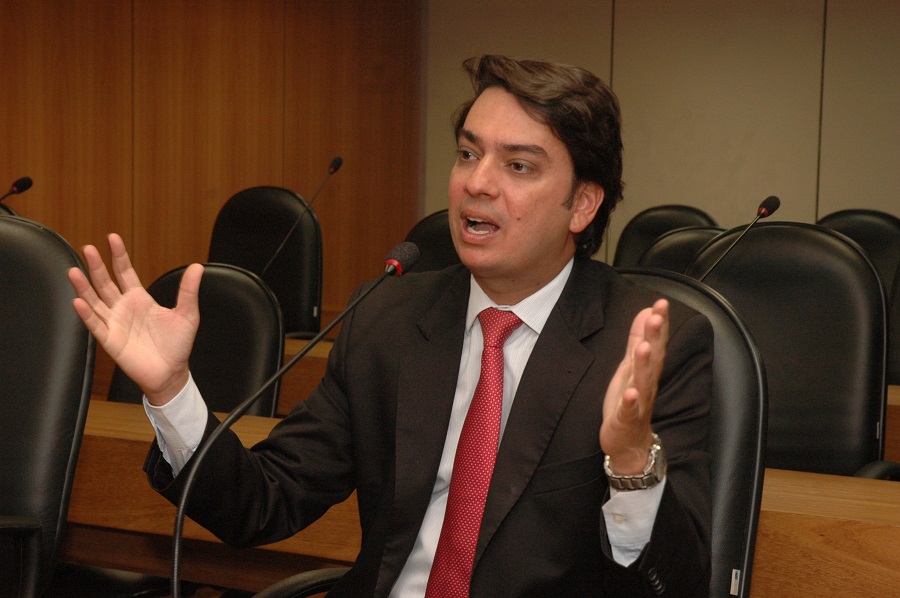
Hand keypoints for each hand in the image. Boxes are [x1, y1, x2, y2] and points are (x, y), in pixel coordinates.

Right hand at [68, 233, 202, 404]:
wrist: (172, 372)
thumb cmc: (178, 344)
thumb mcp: (187, 314)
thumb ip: (188, 290)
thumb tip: (197, 266)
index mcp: (140, 299)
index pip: (125, 272)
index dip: (118, 256)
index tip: (112, 238)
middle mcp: (123, 308)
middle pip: (105, 283)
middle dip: (96, 266)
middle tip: (87, 248)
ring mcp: (115, 324)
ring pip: (95, 301)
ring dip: (84, 287)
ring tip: (74, 270)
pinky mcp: (111, 341)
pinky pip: (96, 326)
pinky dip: (87, 314)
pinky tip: (78, 301)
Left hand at [600, 299, 668, 474]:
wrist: (628, 443)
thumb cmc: (629, 402)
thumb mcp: (630, 367)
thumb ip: (638, 340)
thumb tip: (646, 312)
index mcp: (646, 371)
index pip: (657, 344)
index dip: (659, 324)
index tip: (661, 303)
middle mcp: (646, 385)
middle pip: (654, 359)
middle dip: (656, 337)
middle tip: (657, 316)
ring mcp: (638, 403)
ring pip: (643, 382)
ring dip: (644, 365)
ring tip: (645, 347)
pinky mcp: (625, 420)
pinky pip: (629, 410)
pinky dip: (630, 401)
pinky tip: (629, 392)